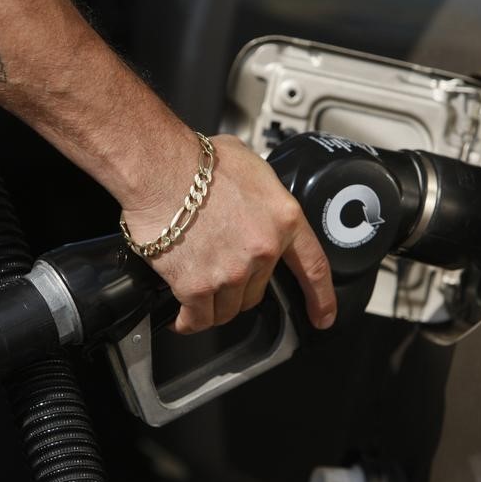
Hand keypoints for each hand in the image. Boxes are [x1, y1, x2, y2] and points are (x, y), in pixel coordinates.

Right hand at [121, 134, 336, 333]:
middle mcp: (262, 250)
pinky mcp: (198, 286)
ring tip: (197, 287)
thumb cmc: (195, 161)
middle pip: (257, 291)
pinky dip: (188, 320)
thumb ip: (260, 193)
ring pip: (228, 308)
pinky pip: (197, 317)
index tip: (322, 317)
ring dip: (213, 303)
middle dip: (239, 286)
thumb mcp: (249, 165)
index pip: (313, 266)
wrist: (158, 169)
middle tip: (218, 268)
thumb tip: (253, 200)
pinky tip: (182, 316)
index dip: (320, 297)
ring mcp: (231, 272)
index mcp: (283, 219)